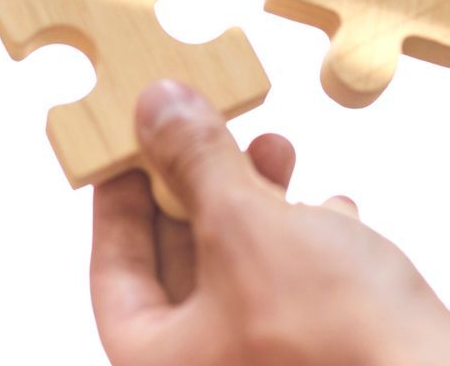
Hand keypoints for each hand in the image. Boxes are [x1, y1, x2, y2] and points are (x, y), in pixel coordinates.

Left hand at [91, 81, 449, 365]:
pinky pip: (302, 289)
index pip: (115, 274)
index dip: (119, 205)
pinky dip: (311, 242)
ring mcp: (274, 364)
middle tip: (207, 130)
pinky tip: (333, 208)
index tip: (128, 150)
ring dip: (258, 202)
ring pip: (246, 270)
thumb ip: (196, 162)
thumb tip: (158, 108)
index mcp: (162, 364)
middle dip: (199, 188)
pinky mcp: (333, 354)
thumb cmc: (334, 338)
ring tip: (277, 147)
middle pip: (183, 266)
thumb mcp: (244, 224)